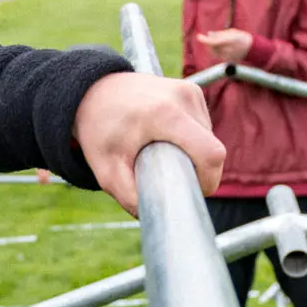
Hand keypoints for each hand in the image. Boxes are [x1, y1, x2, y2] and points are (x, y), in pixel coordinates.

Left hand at [73, 72, 224, 213]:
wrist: (94, 92)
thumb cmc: (99, 131)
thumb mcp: (106, 171)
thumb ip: (130, 198)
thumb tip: (156, 216)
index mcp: (164, 114)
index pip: (210, 154)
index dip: (209, 181)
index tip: (191, 192)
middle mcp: (182, 97)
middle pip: (212, 149)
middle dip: (198, 171)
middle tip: (169, 177)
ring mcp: (189, 91)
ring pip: (209, 138)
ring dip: (194, 155)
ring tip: (163, 155)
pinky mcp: (192, 90)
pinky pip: (203, 127)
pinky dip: (191, 140)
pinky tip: (166, 140)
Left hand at [196, 27, 254, 64]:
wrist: (252, 48)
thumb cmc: (241, 37)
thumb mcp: (231, 32)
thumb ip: (219, 34)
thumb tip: (208, 34)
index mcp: (231, 40)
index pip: (214, 42)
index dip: (205, 40)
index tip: (198, 36)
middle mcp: (229, 50)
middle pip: (212, 47)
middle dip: (208, 42)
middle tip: (206, 37)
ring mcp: (229, 57)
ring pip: (214, 52)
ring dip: (211, 46)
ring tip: (215, 41)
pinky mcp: (228, 61)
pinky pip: (217, 55)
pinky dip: (215, 51)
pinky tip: (219, 47)